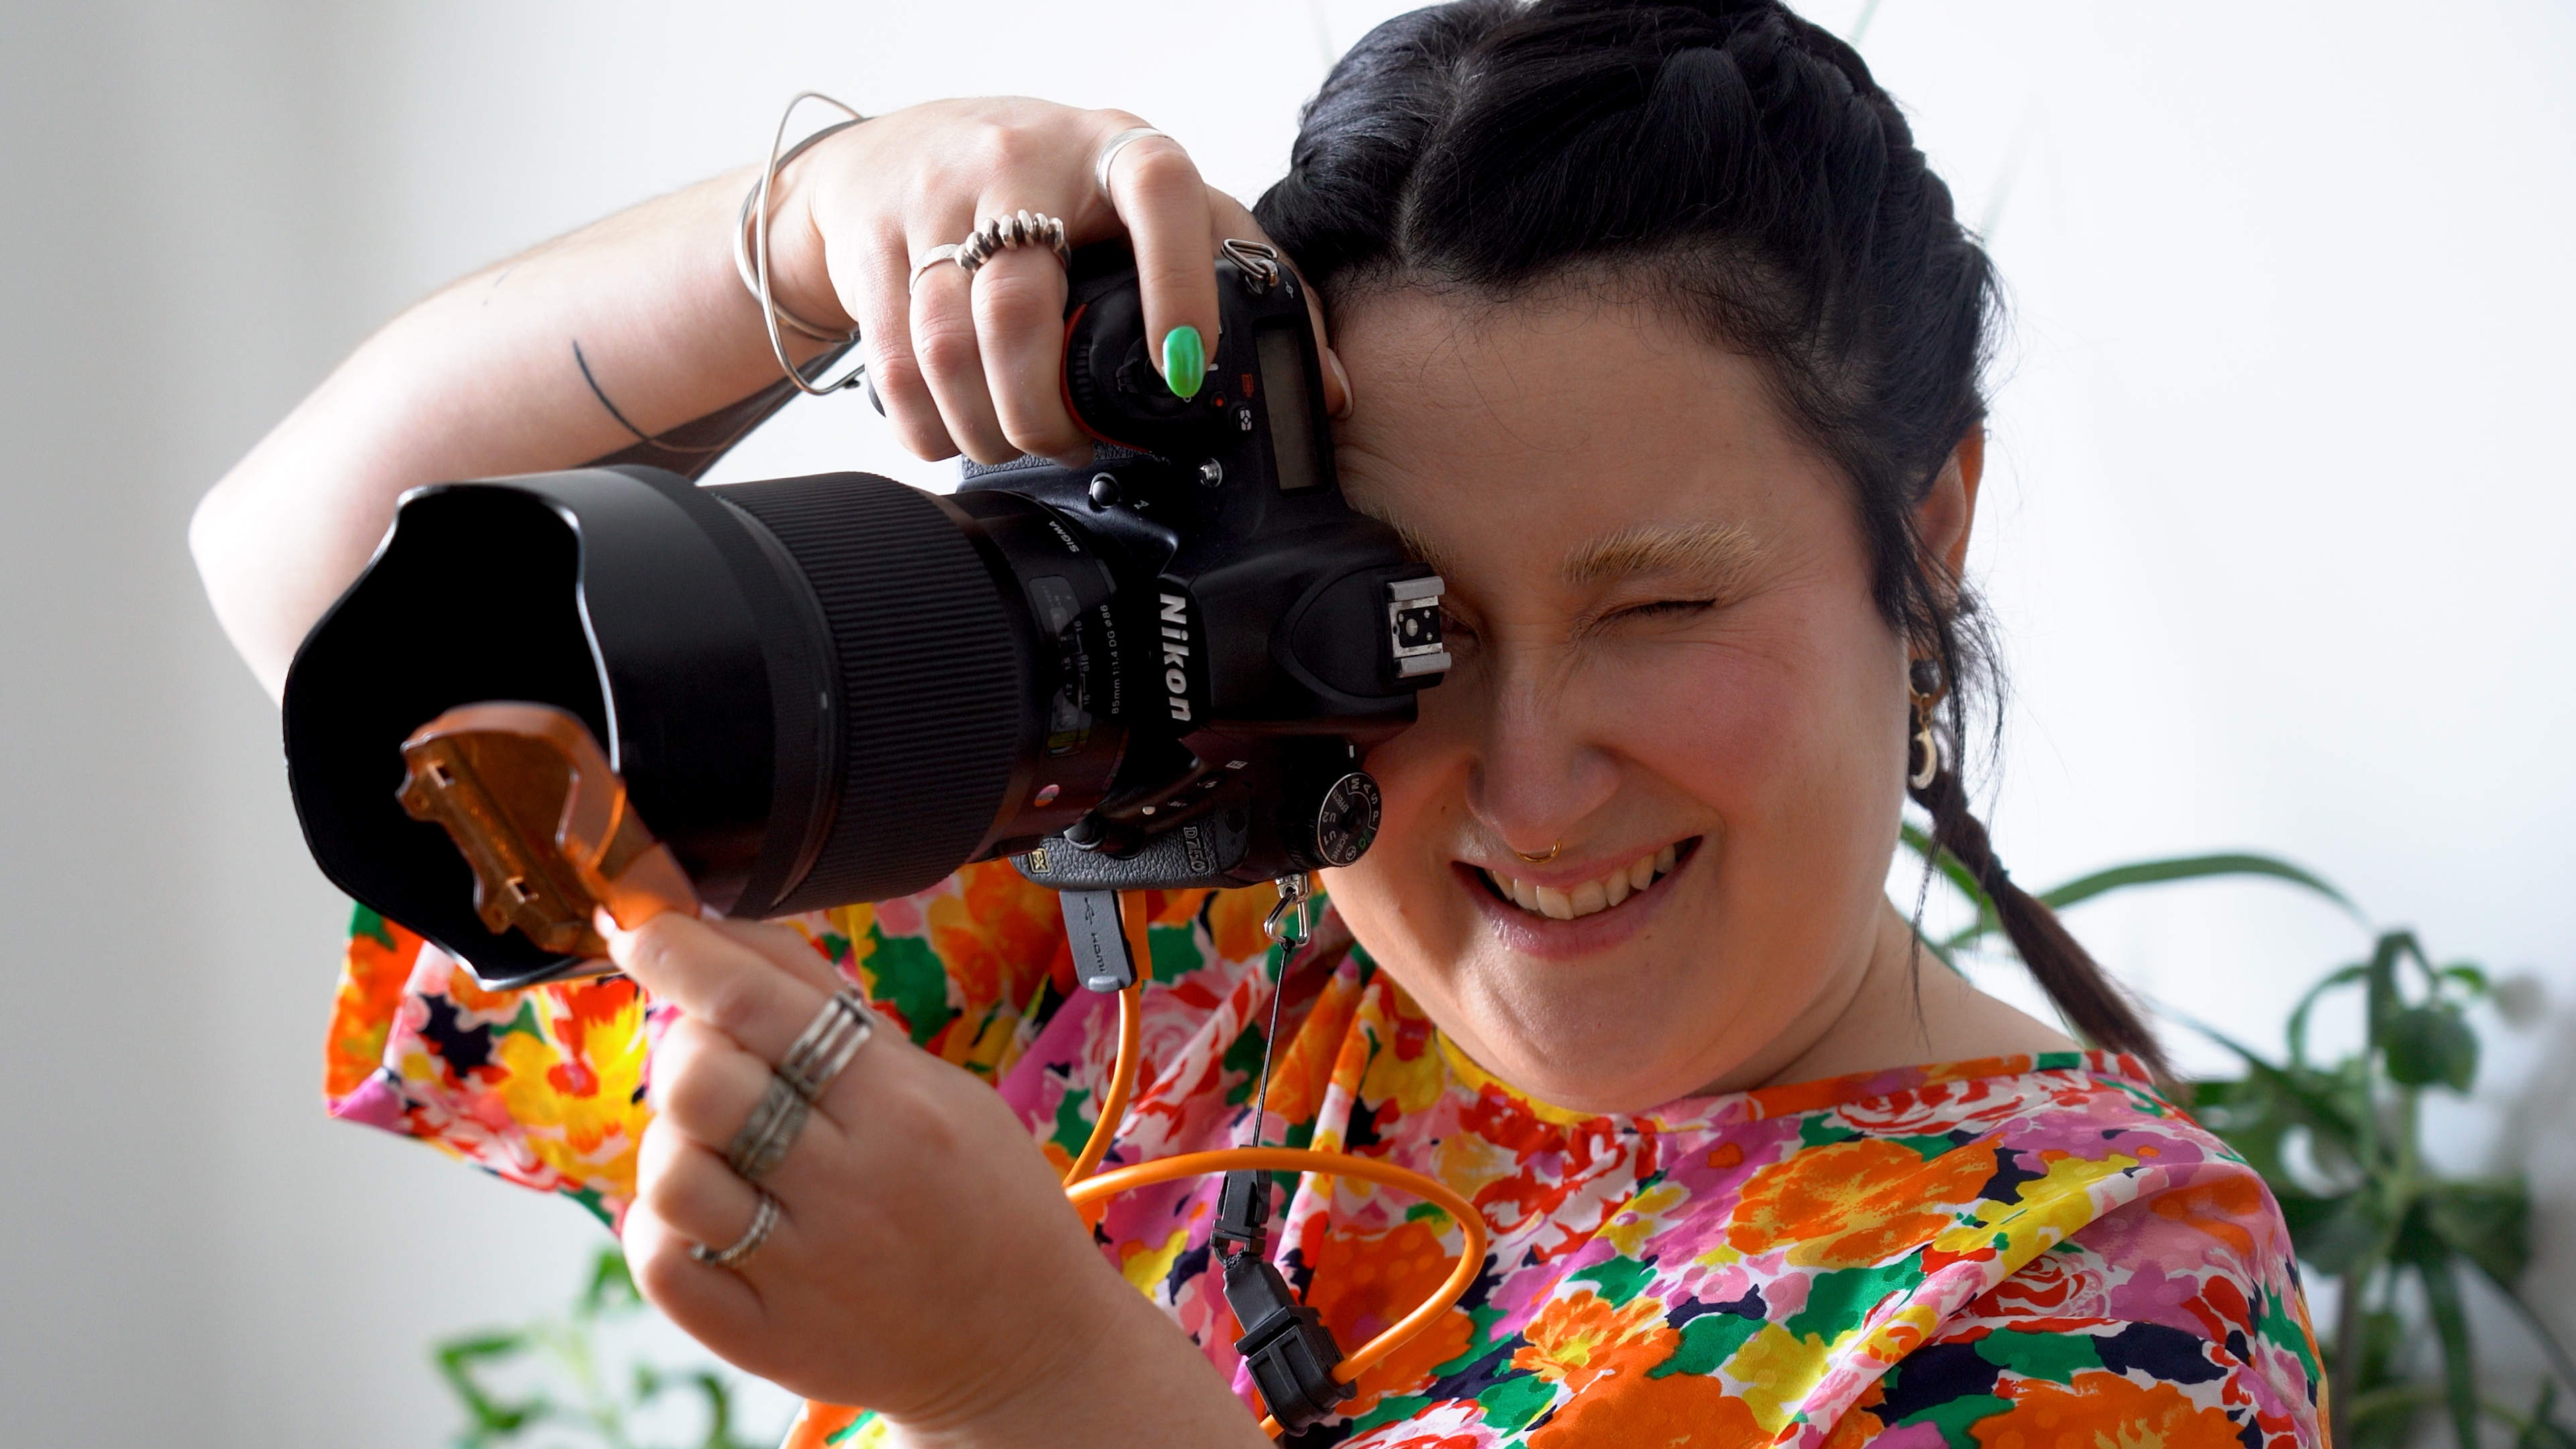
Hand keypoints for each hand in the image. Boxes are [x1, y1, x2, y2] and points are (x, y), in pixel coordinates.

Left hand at [605, 910, 1133, 1433]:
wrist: (1024, 1342)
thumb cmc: (983, 1197)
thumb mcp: (938, 1085)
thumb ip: (836, 1013)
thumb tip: (728, 934)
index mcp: (901, 1108)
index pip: (756, 1002)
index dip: (680, 954)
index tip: (647, 934)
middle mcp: (849, 1188)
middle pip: (699, 1082)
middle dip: (683, 1046)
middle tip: (710, 1055)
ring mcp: (802, 1271)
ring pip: (670, 1173)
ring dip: (674, 1141)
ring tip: (718, 1146)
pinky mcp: (764, 1337)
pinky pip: (661, 1263)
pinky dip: (663, 1227)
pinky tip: (709, 1214)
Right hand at [760, 97, 1350, 467]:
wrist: (906, 151)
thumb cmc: (1057, 188)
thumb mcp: (1158, 212)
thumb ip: (1245, 282)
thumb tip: (1324, 394)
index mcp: (1115, 151)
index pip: (1159, 191)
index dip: (1176, 283)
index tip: (1185, 370)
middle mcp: (1023, 163)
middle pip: (1021, 304)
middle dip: (1045, 412)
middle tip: (1071, 450)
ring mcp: (938, 199)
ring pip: (948, 342)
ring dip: (984, 427)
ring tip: (1013, 451)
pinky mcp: (876, 241)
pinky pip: (891, 361)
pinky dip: (923, 424)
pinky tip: (951, 437)